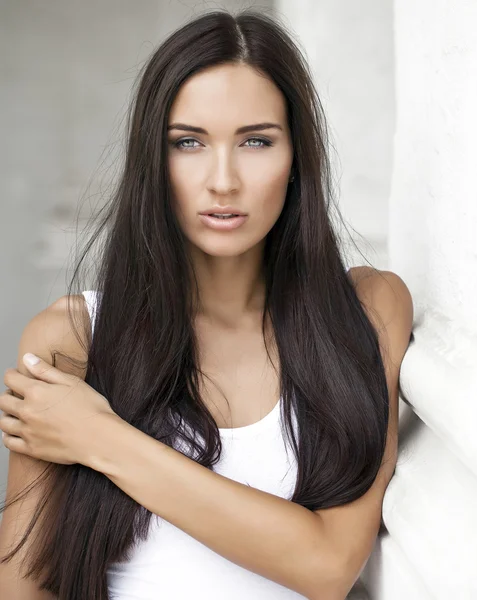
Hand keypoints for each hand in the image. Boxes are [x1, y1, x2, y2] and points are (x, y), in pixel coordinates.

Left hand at [0, 353, 117, 464]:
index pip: (11, 379)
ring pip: (3, 422)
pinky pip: (9, 442)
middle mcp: (27, 411)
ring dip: (7, 415)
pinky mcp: (31, 449)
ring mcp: (28, 431)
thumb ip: (46, 370)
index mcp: (36, 392)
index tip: (14, 374)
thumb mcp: (71, 382)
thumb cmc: (90, 408)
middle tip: (16, 393)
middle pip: (3, 401)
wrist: (98, 438)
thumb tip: (27, 358)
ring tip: (16, 413)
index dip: (11, 374)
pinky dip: (8, 436)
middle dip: (7, 394)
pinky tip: (15, 432)